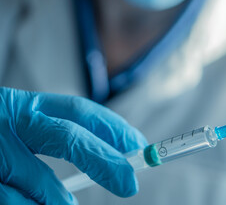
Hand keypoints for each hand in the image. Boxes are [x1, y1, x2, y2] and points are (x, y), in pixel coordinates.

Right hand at [0, 87, 146, 203]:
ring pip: (40, 185)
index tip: (137, 145)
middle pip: (69, 139)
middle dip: (104, 161)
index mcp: (23, 105)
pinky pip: (13, 203)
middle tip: (130, 183)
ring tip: (65, 203)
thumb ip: (53, 135)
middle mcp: (6, 122)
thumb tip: (109, 156)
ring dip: (58, 200)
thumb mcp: (17, 125)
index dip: (112, 127)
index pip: (79, 111)